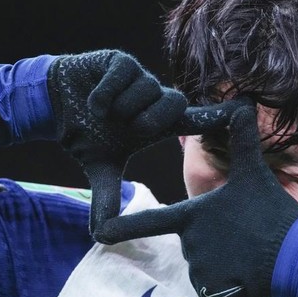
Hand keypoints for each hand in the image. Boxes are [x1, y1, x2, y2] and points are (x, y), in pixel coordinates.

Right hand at [47, 50, 244, 235]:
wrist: (53, 106)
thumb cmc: (85, 134)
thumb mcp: (99, 168)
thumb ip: (107, 197)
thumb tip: (100, 235)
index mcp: (157, 122)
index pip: (196, 118)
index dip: (218, 116)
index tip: (244, 111)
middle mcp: (153, 98)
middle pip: (174, 102)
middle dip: (150, 120)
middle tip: (129, 129)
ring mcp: (138, 77)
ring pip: (148, 88)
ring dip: (123, 107)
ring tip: (105, 114)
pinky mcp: (120, 61)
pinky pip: (124, 75)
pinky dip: (106, 93)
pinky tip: (93, 101)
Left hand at [94, 104, 297, 296]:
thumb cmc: (272, 213)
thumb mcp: (254, 173)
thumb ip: (241, 140)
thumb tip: (240, 102)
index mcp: (192, 215)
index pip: (150, 220)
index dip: (122, 226)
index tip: (100, 231)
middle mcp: (189, 242)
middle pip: (191, 240)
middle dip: (213, 238)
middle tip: (242, 232)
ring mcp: (200, 268)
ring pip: (203, 263)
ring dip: (221, 259)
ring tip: (247, 250)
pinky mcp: (213, 290)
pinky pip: (213, 286)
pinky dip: (228, 281)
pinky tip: (248, 270)